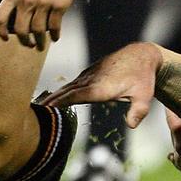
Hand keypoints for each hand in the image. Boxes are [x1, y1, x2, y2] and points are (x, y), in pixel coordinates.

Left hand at [0, 0, 81, 49]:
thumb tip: (14, 3)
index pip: (1, 17)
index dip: (1, 31)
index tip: (4, 37)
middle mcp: (28, 1)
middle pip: (21, 29)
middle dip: (24, 40)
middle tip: (28, 44)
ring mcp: (44, 4)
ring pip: (38, 30)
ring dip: (40, 41)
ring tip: (41, 45)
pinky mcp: (60, 5)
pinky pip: (55, 25)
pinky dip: (54, 34)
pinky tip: (55, 37)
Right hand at [41, 44, 160, 127]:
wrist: (141, 55)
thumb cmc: (143, 77)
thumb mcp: (145, 96)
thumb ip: (138, 111)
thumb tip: (131, 125)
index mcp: (100, 87)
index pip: (76, 95)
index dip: (61, 101)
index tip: (47, 107)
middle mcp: (92, 80)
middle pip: (67, 91)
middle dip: (51, 100)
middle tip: (35, 109)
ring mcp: (90, 75)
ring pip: (68, 86)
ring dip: (54, 95)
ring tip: (40, 104)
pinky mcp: (91, 73)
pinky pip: (73, 83)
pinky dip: (63, 89)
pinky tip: (56, 96)